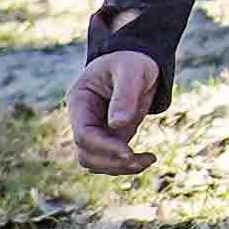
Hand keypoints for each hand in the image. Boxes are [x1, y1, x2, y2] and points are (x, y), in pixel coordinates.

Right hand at [66, 49, 164, 171]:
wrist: (140, 60)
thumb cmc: (132, 61)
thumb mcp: (131, 71)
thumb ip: (124, 95)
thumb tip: (117, 124)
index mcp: (79, 100)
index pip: (83, 134)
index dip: (103, 147)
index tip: (128, 152)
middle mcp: (83, 118)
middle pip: (86, 154)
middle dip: (111, 162)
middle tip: (139, 161)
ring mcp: (96, 129)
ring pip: (97, 162)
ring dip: (120, 167)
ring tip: (148, 160)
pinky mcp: (111, 136)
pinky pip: (113, 159)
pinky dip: (129, 164)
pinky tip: (149, 158)